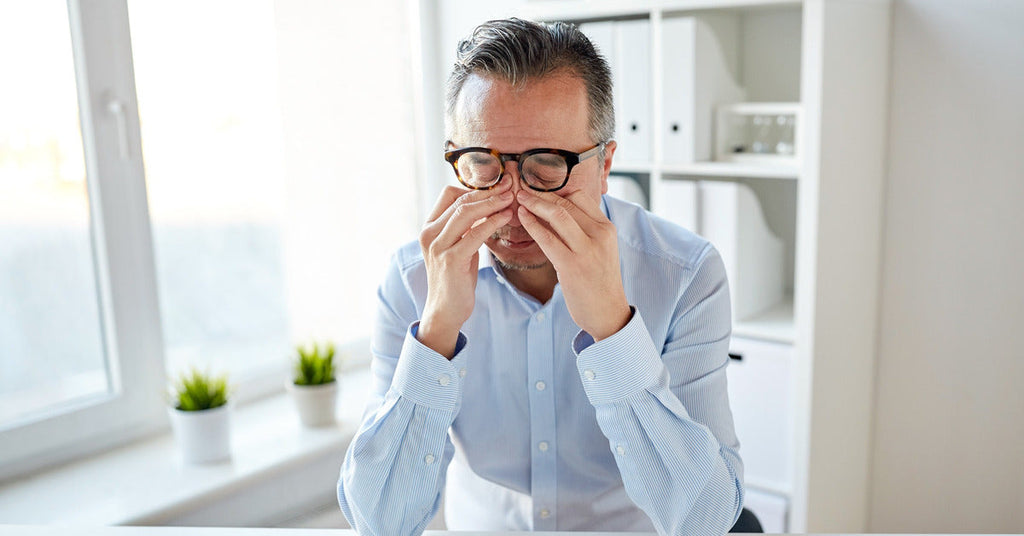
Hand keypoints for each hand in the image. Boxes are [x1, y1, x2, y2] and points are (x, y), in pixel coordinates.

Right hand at [418, 182, 514, 358]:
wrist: (445, 310)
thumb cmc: (455, 278)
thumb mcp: (458, 246)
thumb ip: (465, 227)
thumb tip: (486, 205)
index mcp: (429, 227)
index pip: (449, 194)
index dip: (474, 188)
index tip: (497, 185)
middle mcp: (429, 234)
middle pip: (460, 200)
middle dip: (488, 192)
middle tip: (509, 186)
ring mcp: (438, 246)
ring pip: (466, 212)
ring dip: (492, 203)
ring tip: (510, 198)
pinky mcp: (451, 260)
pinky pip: (475, 233)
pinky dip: (492, 222)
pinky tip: (506, 217)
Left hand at [515, 189, 630, 340]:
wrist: (608, 313)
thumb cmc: (599, 281)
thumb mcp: (600, 249)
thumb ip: (584, 230)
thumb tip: (557, 212)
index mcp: (607, 228)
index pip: (580, 197)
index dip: (556, 190)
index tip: (538, 187)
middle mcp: (600, 235)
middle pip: (567, 203)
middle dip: (541, 193)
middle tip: (522, 187)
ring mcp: (587, 250)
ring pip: (557, 215)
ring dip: (534, 204)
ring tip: (519, 198)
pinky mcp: (572, 265)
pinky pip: (547, 238)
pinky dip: (532, 224)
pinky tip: (522, 217)